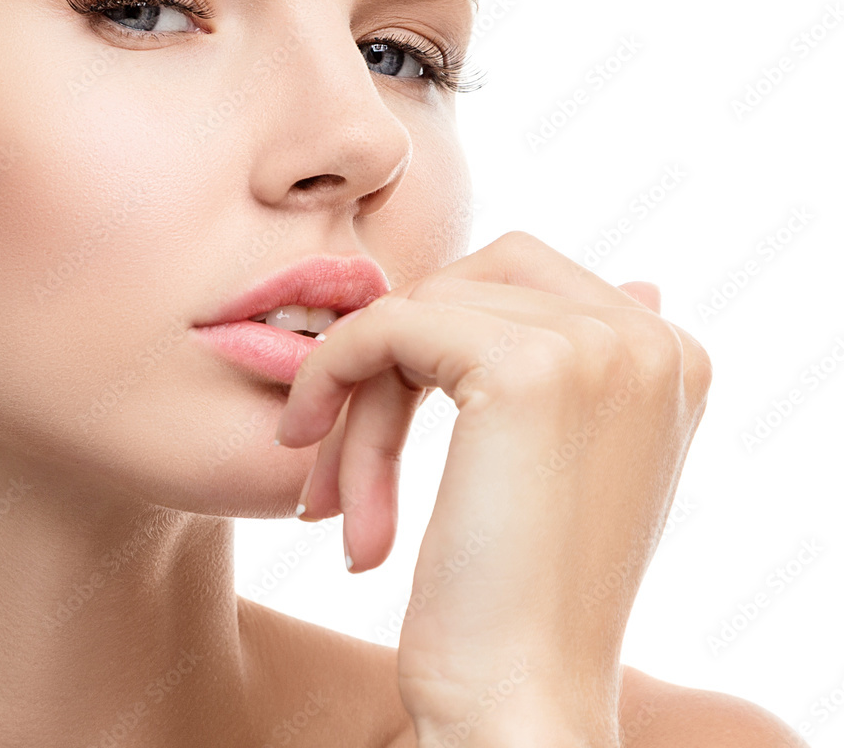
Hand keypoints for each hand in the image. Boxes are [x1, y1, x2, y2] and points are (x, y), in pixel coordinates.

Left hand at [272, 232, 711, 745]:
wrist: (520, 704)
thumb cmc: (523, 597)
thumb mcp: (568, 464)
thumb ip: (591, 366)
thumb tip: (637, 281)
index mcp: (667, 354)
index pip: (518, 280)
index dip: (433, 337)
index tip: (382, 417)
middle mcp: (648, 337)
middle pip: (466, 284)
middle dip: (392, 359)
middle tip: (335, 448)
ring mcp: (598, 346)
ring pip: (418, 310)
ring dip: (359, 400)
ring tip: (336, 499)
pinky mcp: (527, 368)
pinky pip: (386, 327)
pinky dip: (331, 377)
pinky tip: (316, 473)